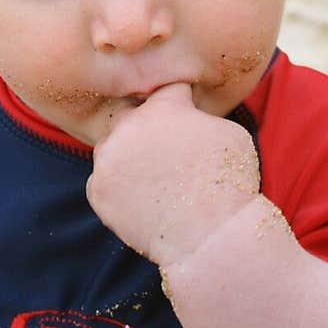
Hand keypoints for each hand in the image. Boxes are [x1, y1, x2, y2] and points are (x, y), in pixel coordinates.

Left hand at [85, 83, 260, 265]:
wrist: (211, 237)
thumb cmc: (229, 184)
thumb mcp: (230, 133)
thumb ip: (200, 117)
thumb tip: (189, 115)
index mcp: (161, 107)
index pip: (167, 90)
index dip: (181, 102)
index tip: (188, 115)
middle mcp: (127, 127)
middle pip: (131, 116)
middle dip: (148, 127)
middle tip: (167, 151)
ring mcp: (107, 160)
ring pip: (112, 148)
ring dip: (128, 156)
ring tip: (155, 179)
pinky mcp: (97, 191)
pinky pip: (103, 180)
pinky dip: (118, 187)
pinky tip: (142, 200)